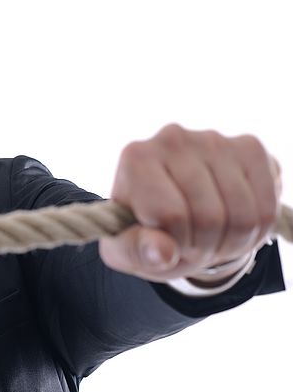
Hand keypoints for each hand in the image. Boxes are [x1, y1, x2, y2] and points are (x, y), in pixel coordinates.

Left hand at [99, 124, 281, 281]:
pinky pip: (267, 206)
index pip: (171, 216)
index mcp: (136, 159)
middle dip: (203, 247)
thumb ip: (136, 251)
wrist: (173, 210)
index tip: (165, 244)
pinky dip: (255, 230)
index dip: (174, 245)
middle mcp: (173, 138)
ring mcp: (214, 139)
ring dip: (231, 242)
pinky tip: (233, 224)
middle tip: (191, 245)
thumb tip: (163, 253)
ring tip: (210, 238)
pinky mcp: (249, 147)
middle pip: (210, 217)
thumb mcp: (124, 249)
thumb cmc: (142, 229)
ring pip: (243, 215)